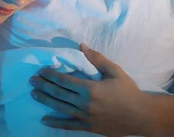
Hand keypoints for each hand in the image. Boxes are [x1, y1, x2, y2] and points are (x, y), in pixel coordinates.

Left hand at [30, 44, 158, 136]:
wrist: (141, 116)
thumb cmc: (128, 91)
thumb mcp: (114, 71)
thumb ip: (97, 59)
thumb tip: (82, 46)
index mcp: (90, 89)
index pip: (65, 81)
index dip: (51, 75)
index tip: (41, 70)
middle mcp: (85, 103)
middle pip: (59, 94)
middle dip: (43, 86)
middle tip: (31, 80)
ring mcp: (86, 117)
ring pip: (60, 108)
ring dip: (45, 100)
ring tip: (33, 94)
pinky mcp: (89, 127)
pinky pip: (69, 125)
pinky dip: (55, 123)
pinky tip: (44, 119)